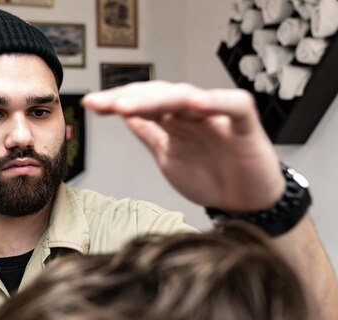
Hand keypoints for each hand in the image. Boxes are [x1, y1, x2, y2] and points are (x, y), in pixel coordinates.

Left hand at [82, 81, 284, 212]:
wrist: (247, 205)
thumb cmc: (213, 178)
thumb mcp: (169, 157)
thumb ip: (150, 135)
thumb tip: (125, 116)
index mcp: (174, 121)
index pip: (142, 104)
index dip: (116, 102)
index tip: (90, 104)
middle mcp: (193, 113)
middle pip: (159, 96)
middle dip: (128, 98)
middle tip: (100, 103)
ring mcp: (218, 116)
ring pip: (186, 97)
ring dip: (156, 99)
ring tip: (127, 105)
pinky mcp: (245, 125)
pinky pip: (232, 106)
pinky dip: (215, 102)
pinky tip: (193, 103)